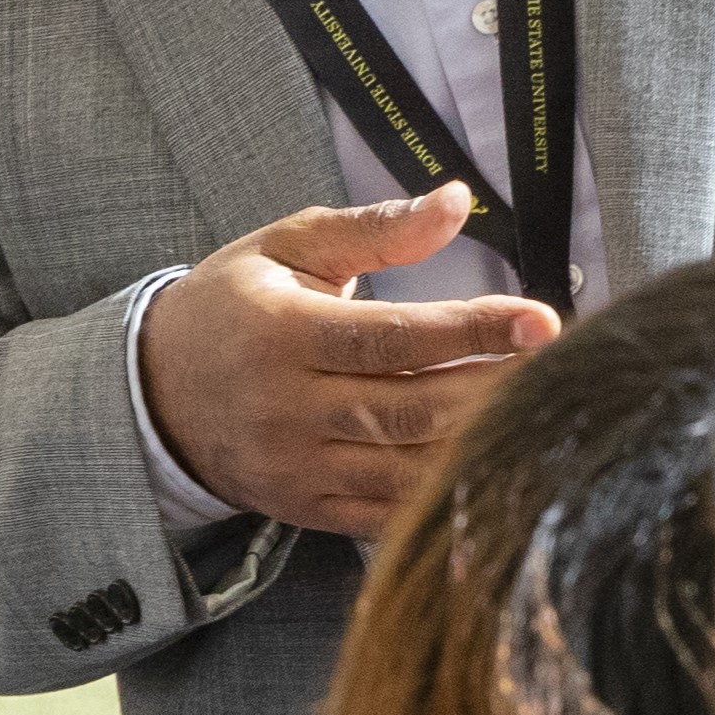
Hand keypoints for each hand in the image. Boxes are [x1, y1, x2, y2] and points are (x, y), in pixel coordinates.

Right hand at [136, 184, 557, 539]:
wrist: (152, 393)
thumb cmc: (231, 306)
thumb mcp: (287, 246)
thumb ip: (375, 228)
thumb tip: (457, 201)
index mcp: (282, 332)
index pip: (393, 338)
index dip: (473, 330)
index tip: (542, 320)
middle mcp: (287, 407)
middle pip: (411, 407)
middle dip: (494, 389)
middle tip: (562, 370)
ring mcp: (295, 466)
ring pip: (406, 467)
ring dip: (480, 443)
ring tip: (540, 414)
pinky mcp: (304, 508)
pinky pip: (386, 514)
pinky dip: (441, 495)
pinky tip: (490, 465)